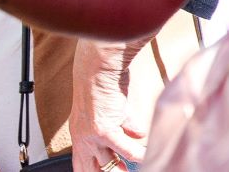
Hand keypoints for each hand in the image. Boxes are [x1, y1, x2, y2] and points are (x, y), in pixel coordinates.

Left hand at [72, 40, 149, 171]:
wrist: (96, 68)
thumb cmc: (104, 84)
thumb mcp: (112, 111)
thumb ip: (124, 126)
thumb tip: (139, 137)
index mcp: (80, 135)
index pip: (82, 164)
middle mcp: (82, 139)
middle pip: (91, 170)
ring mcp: (90, 136)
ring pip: (110, 166)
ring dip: (125, 168)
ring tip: (143, 166)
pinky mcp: (103, 130)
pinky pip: (127, 151)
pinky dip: (139, 154)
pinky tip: (148, 154)